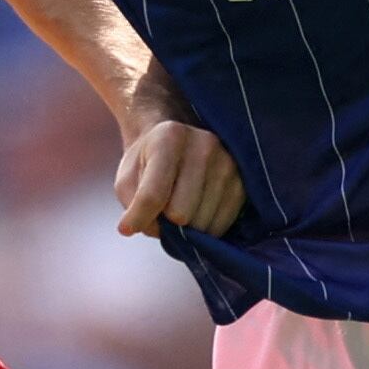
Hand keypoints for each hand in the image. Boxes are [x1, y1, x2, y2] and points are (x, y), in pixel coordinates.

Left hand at [114, 116, 244, 235]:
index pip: (153, 194)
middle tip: (162, 209)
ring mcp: (228, 163)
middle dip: (166, 221)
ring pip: (202, 223)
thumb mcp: (127, 178)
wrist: (178, 143)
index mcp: (169, 138)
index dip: (138, 218)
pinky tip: (197, 213)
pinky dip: (205, 229)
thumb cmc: (148, 162)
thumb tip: (157, 231)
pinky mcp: (243, 181)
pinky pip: (221, 224)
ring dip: (186, 228)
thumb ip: (134, 205)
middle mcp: (204, 145)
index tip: (125, 228)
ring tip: (180, 208)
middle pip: (180, 213)